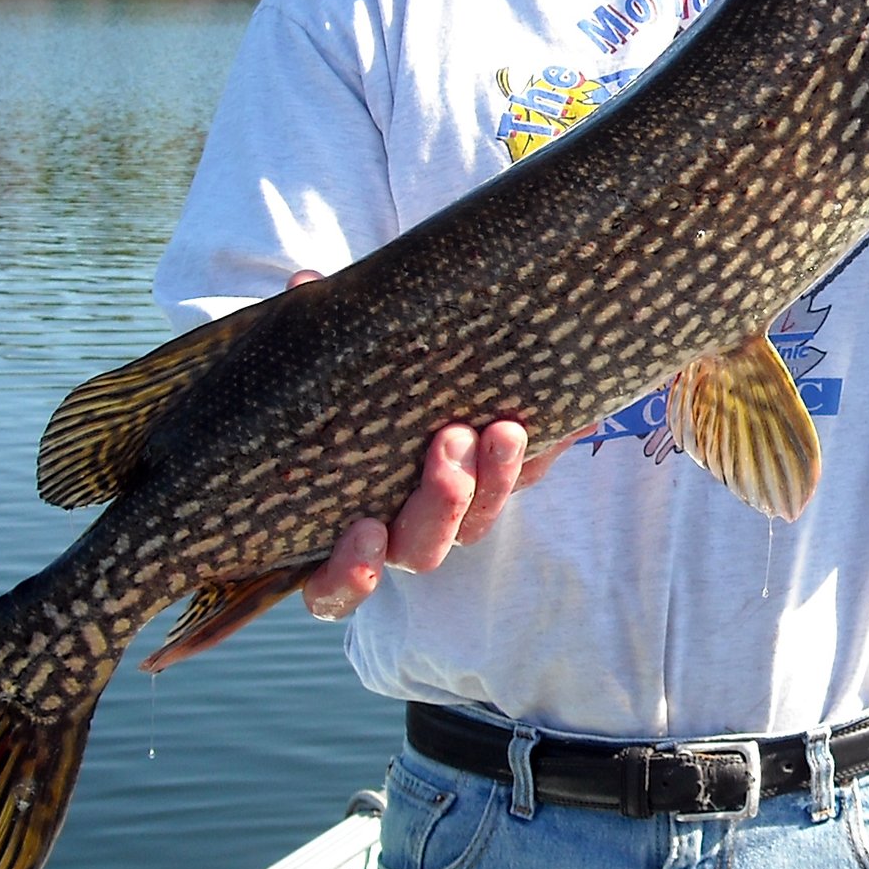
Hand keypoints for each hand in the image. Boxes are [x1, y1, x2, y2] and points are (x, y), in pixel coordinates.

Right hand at [285, 270, 573, 620]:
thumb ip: (312, 337)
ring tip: (499, 428)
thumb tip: (304, 283)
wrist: (406, 365)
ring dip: (491, 480)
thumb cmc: (341, 386)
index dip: (349, 575)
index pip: (335, 585)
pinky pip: (527, 479)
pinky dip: (544, 452)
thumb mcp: (323, 363)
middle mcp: (397, 533)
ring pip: (476, 521)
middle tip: (450, 443)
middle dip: (441, 502)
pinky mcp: (501, 479)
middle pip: (422, 549)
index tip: (364, 531)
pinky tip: (565, 421)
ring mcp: (453, 511)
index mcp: (339, 530)